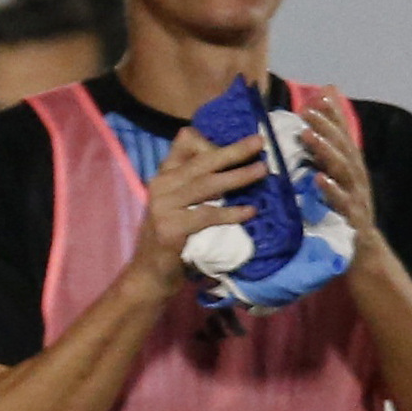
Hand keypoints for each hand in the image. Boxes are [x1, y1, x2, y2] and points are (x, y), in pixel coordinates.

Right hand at [128, 126, 267, 289]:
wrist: (149, 274)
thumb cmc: (171, 237)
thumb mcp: (177, 202)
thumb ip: (191, 177)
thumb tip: (212, 148)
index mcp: (163, 177)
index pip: (185, 147)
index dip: (211, 140)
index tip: (242, 137)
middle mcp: (160, 187)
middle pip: (201, 162)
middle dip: (232, 151)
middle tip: (259, 142)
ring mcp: (162, 207)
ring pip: (206, 185)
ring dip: (237, 177)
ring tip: (262, 170)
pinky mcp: (170, 229)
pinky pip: (206, 215)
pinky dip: (230, 213)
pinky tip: (250, 211)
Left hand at [296, 93, 382, 245]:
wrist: (363, 255)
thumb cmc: (343, 214)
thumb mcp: (335, 183)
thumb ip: (327, 157)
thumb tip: (315, 135)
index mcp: (351, 169)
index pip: (343, 137)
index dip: (333, 115)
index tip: (318, 95)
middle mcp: (356, 178)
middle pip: (343, 147)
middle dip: (327, 126)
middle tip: (307, 109)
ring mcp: (355, 197)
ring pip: (342, 169)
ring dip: (325, 150)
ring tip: (307, 135)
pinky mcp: (351, 219)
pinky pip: (341, 203)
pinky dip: (331, 190)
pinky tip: (319, 179)